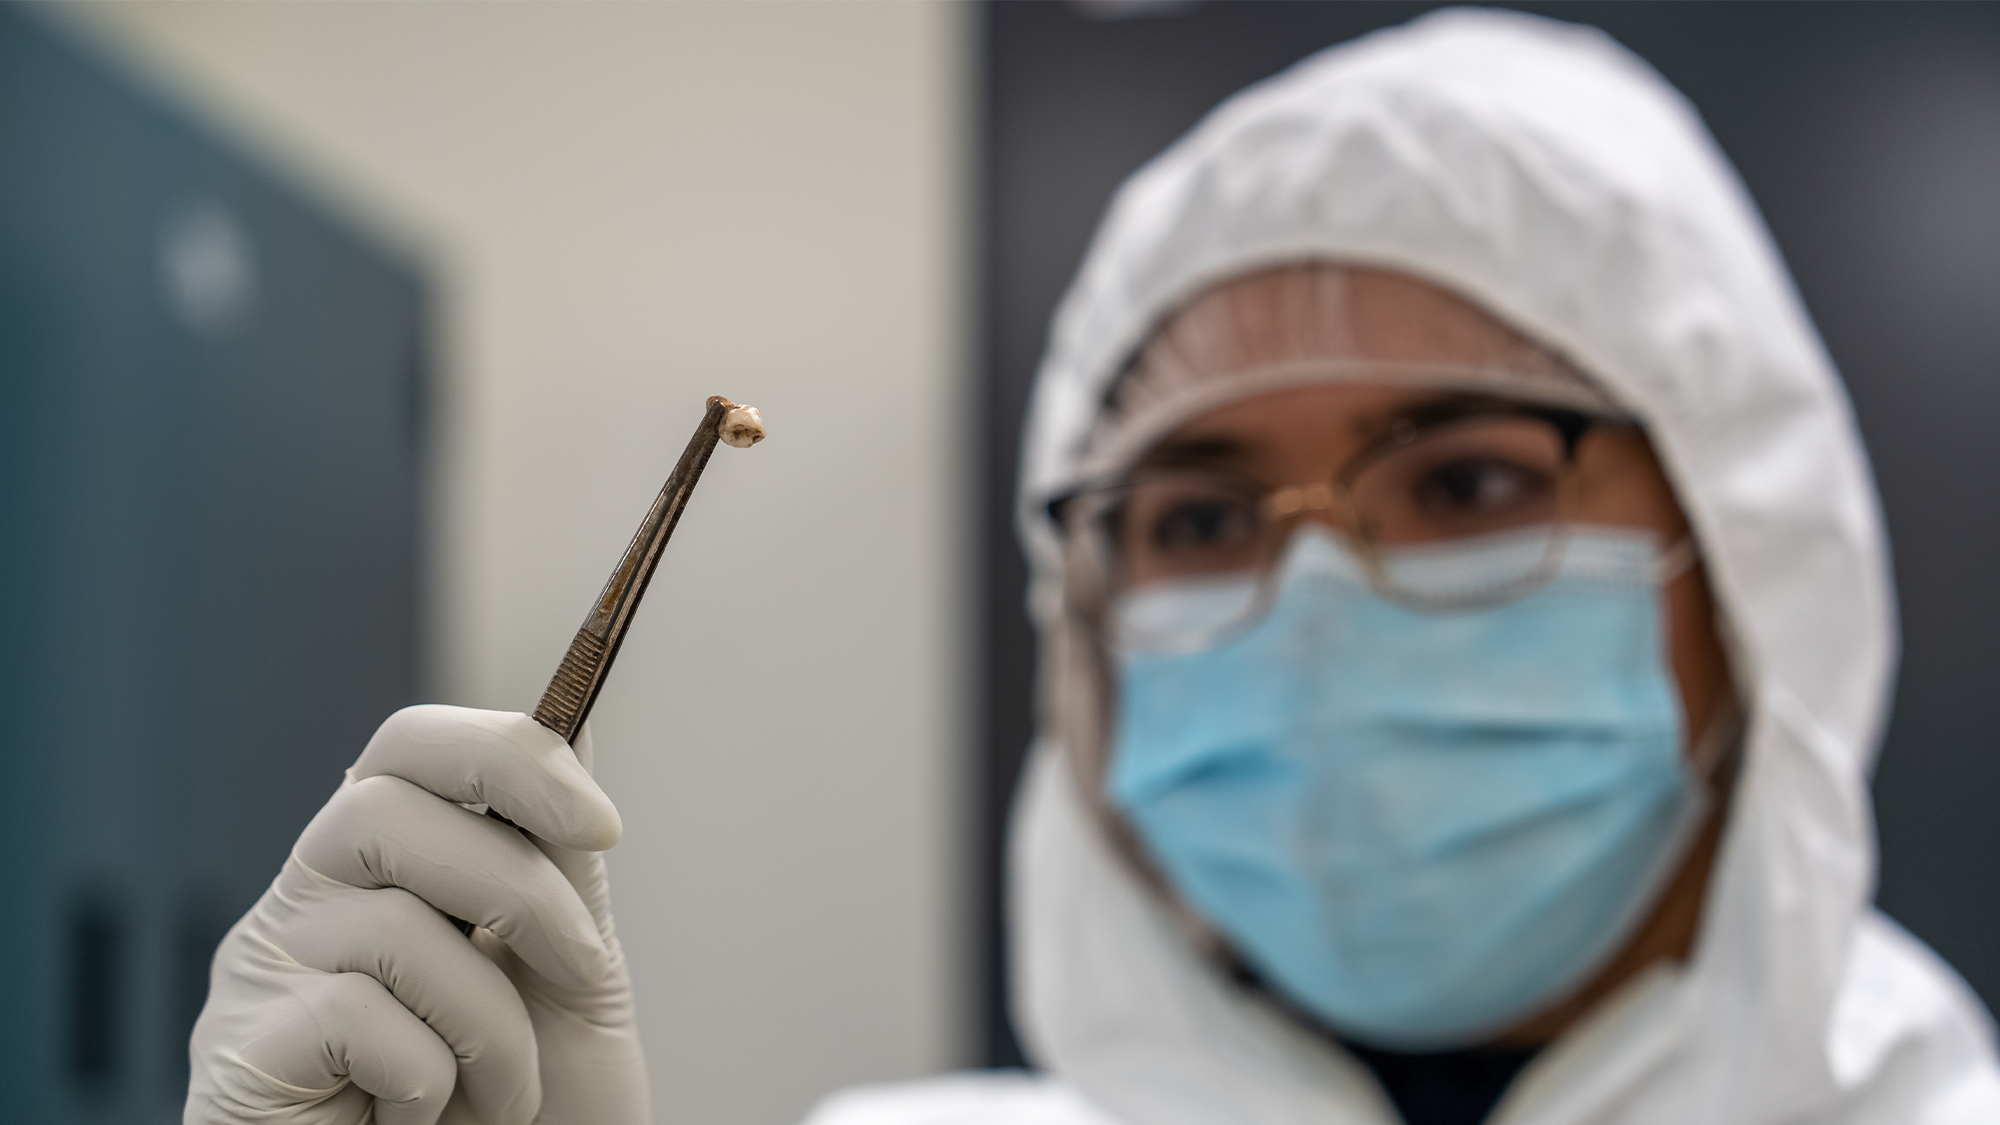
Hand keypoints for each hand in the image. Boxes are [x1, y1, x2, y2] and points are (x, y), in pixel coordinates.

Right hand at [186, 706, 649, 1124]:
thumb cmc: (507, 1101)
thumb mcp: (560, 973)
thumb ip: (555, 860)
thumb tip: (575, 725)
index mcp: (378, 860)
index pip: (407, 745)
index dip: (503, 756)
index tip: (600, 823)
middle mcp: (306, 898)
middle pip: (383, 807)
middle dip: (518, 887)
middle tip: (584, 969)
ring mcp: (262, 973)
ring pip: (388, 924)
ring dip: (492, 1019)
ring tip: (508, 1090)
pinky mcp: (239, 1057)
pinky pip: (352, 1018)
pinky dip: (427, 1077)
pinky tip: (422, 1114)